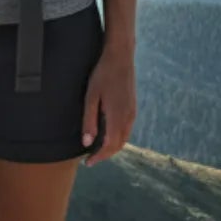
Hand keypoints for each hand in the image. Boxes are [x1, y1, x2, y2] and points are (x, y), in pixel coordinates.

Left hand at [80, 44, 135, 166]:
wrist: (120, 57)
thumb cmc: (102, 75)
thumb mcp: (91, 97)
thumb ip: (89, 121)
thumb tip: (87, 143)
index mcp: (117, 116)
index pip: (109, 145)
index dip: (99, 156)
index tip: (88, 162)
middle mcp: (128, 117)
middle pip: (119, 145)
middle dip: (105, 154)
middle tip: (91, 158)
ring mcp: (133, 112)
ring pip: (124, 138)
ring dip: (112, 146)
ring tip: (97, 149)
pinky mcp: (133, 107)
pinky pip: (126, 129)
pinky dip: (117, 137)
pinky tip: (107, 134)